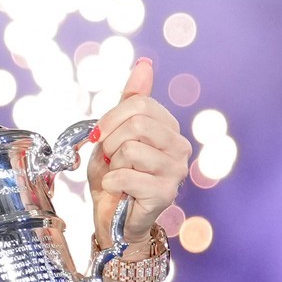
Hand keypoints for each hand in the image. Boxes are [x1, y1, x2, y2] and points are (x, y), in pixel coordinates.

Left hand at [88, 58, 191, 245]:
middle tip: (109, 159)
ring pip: (130, 149)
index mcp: (169, 128)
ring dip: (111, 164)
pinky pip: (125, 175)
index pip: (139, 103)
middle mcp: (180, 146)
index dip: (110, 119)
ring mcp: (176, 170)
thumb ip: (130, 101)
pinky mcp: (165, 193)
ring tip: (117, 175)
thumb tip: (144, 64)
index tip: (101, 137)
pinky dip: (111, 183)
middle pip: (136, 123)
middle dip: (109, 142)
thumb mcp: (115, 133)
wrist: (112, 218)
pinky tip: (118, 190)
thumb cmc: (114, 175)